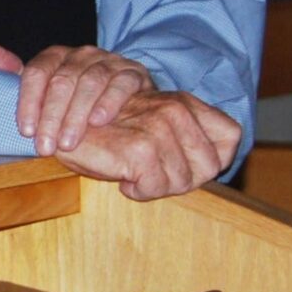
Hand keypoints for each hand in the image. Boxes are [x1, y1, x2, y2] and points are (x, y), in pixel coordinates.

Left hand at [0, 43, 152, 155]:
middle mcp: (81, 54)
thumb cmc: (75, 96)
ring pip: (90, 83)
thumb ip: (17, 73)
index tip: (25, 131)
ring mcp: (108, 61)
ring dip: (76, 115)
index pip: (36, 73)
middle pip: (62, 81)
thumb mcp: (45, 86)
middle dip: (51, 117)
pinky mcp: (133, 73)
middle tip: (46, 147)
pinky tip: (99, 122)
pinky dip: (109, 102)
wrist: (122, 96)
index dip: (28, 102)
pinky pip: (121, 84)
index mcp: (55, 56)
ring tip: (68, 142)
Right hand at [50, 89, 242, 200]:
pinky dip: (138, 190)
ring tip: (132, 174)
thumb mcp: (155, 132)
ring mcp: (160, 126)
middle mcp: (176, 109)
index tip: (175, 165)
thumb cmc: (107, 135)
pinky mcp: (140, 148)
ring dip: (157, 187)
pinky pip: (156, 187)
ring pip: (183, 181)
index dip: (208, 163)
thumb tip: (214, 166)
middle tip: (147, 175)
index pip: (230, 137)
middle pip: (208, 167)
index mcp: (184, 101)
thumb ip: (187, 142)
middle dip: (179, 181)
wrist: (60, 128)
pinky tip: (121, 176)